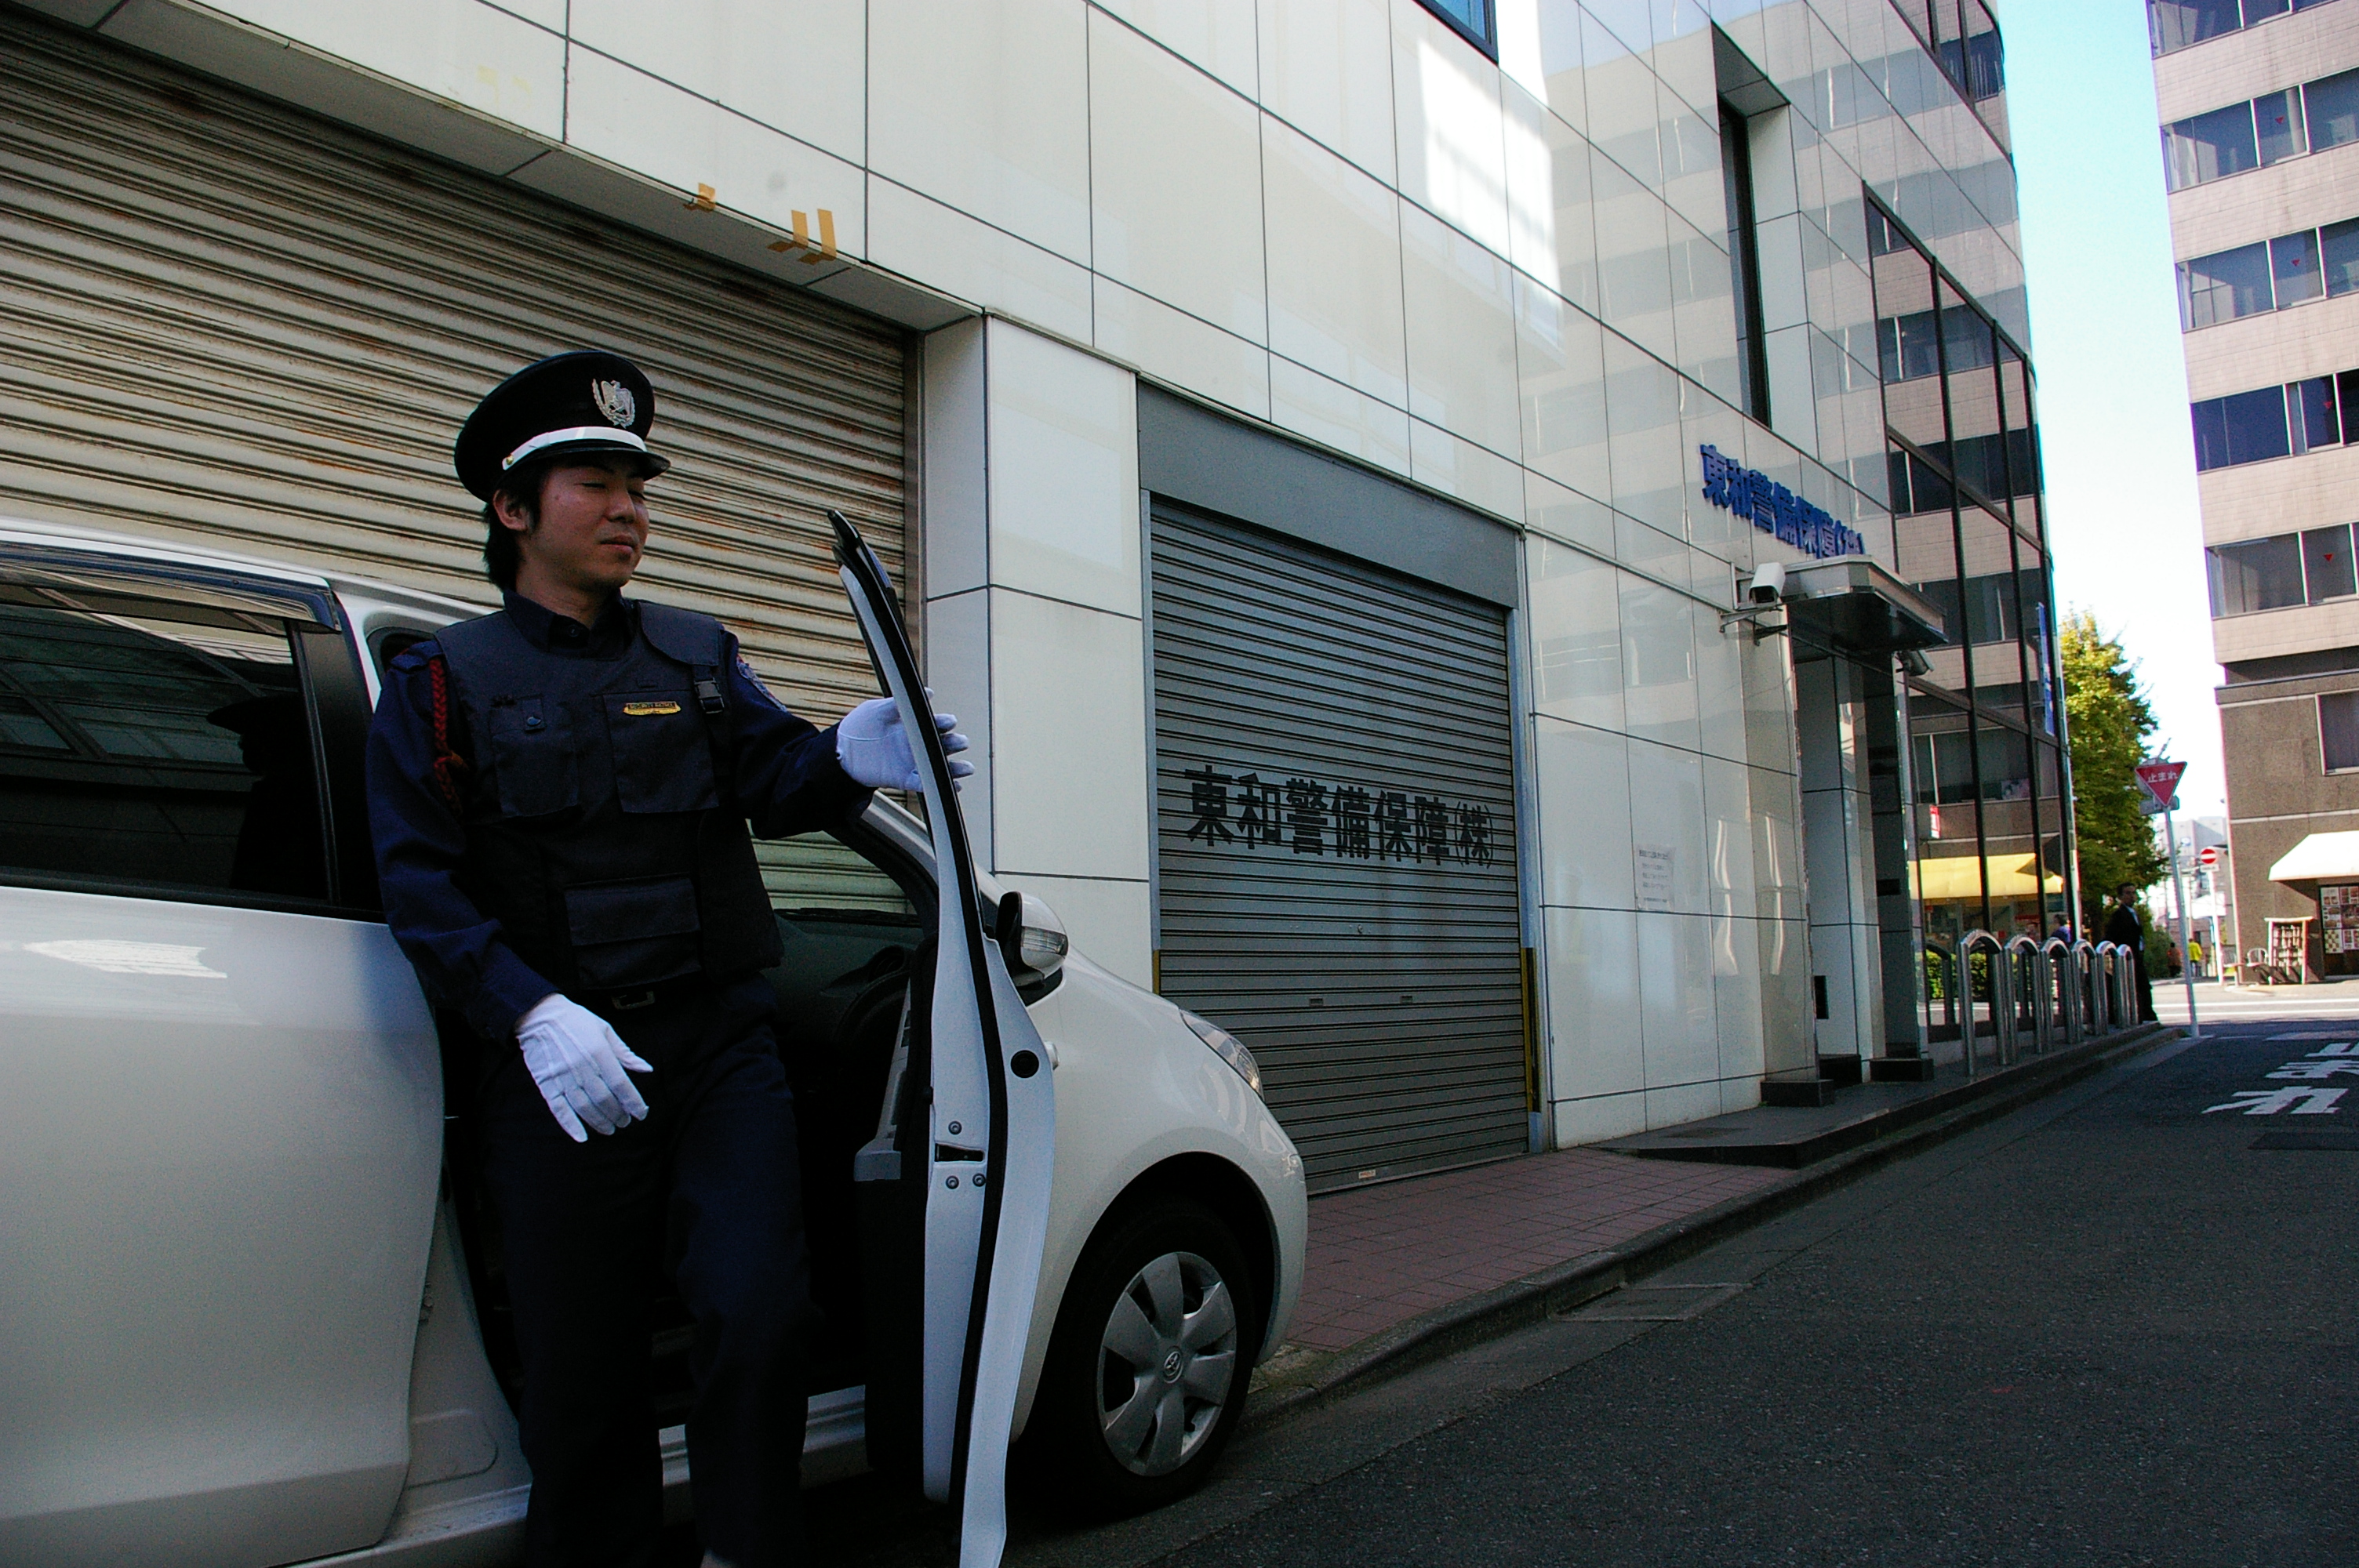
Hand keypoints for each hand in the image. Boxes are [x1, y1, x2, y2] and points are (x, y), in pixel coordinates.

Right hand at [515, 993, 652, 1142]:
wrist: (540, 1015)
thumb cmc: (576, 1021)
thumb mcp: (605, 1030)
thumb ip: (625, 1053)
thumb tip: (647, 1069)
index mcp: (599, 1052)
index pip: (621, 1084)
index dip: (633, 1102)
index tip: (641, 1113)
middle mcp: (582, 1067)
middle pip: (604, 1099)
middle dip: (617, 1114)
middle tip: (624, 1122)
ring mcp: (562, 1077)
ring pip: (584, 1107)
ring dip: (599, 1122)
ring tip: (609, 1129)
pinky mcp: (546, 1083)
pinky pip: (558, 1109)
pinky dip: (570, 1125)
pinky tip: (581, 1136)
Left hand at [837, 694, 972, 790]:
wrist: (840, 752)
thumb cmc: (858, 727)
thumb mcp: (876, 710)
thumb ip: (898, 703)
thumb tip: (928, 693)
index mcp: (911, 726)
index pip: (934, 724)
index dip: (945, 723)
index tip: (949, 722)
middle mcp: (915, 744)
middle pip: (943, 744)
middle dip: (955, 743)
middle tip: (960, 742)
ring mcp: (911, 762)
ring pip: (939, 766)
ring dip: (955, 768)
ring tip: (968, 769)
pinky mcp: (903, 778)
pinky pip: (925, 783)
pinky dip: (939, 786)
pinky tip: (953, 787)